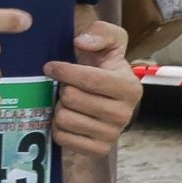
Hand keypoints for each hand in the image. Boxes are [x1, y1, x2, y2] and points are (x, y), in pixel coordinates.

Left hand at [44, 20, 140, 156]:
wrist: (108, 99)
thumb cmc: (105, 68)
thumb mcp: (110, 42)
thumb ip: (101, 33)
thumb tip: (81, 42)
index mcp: (130, 88)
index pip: (90, 79)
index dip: (64, 71)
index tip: (50, 67)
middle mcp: (124, 114)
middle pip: (72, 99)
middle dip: (63, 89)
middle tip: (67, 87)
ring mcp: (112, 134)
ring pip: (65, 119)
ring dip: (59, 107)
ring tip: (68, 102)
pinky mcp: (98, 149)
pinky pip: (62, 138)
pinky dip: (58, 126)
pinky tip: (68, 117)